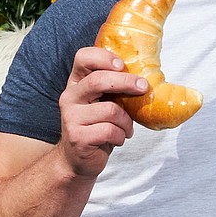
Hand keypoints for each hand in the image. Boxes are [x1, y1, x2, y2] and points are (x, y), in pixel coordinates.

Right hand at [55, 46, 146, 178]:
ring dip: (126, 121)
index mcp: (76, 83)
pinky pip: (109, 130)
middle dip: (126, 82)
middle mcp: (70, 97)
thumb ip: (113, 88)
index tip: (122, 65)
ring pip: (110, 110)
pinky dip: (121, 135)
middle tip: (143, 87)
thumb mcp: (102, 102)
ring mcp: (71, 117)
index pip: (83, 57)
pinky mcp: (78, 137)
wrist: (78, 159)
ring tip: (126, 128)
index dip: (104, 57)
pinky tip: (118, 138)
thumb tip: (145, 78)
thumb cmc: (96, 126)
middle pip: (98, 80)